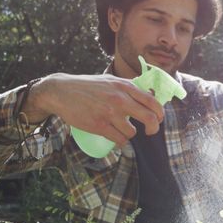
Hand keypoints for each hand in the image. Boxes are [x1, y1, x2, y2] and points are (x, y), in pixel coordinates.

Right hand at [22, 73, 163, 145]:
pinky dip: (120, 142)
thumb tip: (149, 94)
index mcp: (125, 87)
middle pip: (149, 118)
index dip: (160, 113)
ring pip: (132, 132)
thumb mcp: (111, 80)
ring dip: (130, 135)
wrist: (62, 91)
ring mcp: (109, 113)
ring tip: (123, 131)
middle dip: (153, 128)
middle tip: (150, 132)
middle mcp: (120, 99)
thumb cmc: (88, 86)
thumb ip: (128, 87)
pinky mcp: (99, 125)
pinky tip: (116, 138)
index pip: (152, 101)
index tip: (159, 119)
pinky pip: (119, 140)